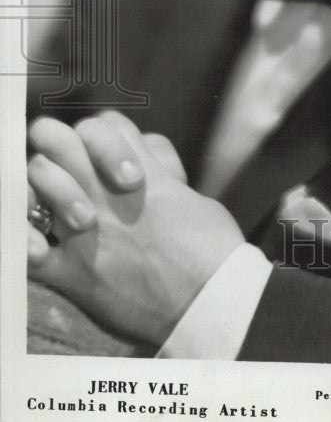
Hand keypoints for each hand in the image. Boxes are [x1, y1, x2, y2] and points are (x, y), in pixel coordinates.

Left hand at [27, 110, 244, 346]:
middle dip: (54, 143)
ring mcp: (86, 229)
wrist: (212, 298)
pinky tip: (39, 246)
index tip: (109, 155)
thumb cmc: (212, 246)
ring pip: (36, 181)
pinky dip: (27, 247)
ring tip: (53, 205)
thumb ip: (161, 171)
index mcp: (140, 170)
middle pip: (56, 138)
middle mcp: (106, 191)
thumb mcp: (189, 192)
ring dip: (39, 187)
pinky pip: (29, 252)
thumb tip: (148, 160)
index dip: (101, 134)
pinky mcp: (76, 273)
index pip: (102, 123)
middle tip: (64, 163)